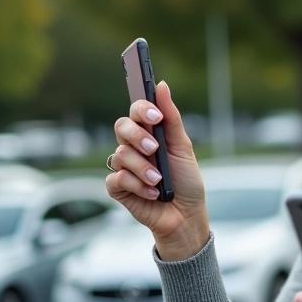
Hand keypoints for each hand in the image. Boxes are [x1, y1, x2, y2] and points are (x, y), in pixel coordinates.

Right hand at [106, 80, 209, 259]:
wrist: (185, 215)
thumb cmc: (185, 181)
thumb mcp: (183, 148)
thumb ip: (171, 118)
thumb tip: (162, 86)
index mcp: (149, 134)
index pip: (136, 111)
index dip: (141, 108)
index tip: (155, 115)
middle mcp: (134, 147)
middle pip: (121, 127)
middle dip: (138, 136)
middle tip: (155, 148)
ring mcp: (124, 167)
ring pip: (120, 155)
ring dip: (143, 168)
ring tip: (158, 181)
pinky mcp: (118, 188)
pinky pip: (115, 179)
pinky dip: (136, 186)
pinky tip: (152, 194)